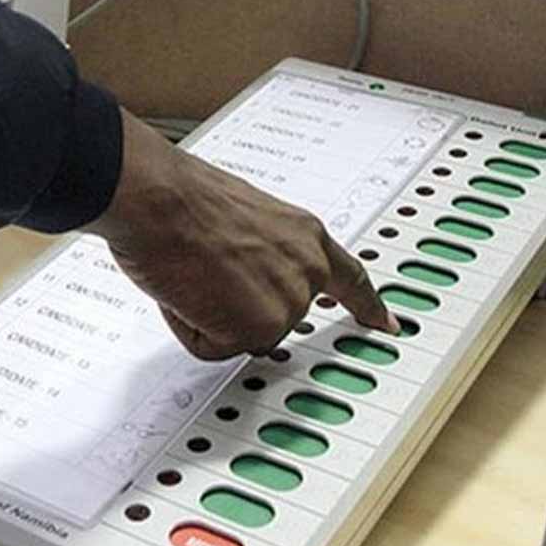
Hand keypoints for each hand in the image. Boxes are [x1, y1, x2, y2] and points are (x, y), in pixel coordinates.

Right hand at [87, 108, 399, 360]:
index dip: (367, 305)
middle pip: (271, 319)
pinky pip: (211, 346)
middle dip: (234, 309)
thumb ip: (260, 251)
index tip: (385, 323)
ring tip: (191, 271)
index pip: (349, 278)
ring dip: (207, 314)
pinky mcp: (258, 329)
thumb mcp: (243, 218)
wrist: (160, 200)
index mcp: (303, 235)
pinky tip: (185, 288)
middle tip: (206, 276)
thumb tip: (237, 273)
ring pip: (237, 334)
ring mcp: (285, 302)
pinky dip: (190, 326)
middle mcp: (305, 270)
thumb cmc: (183, 199)